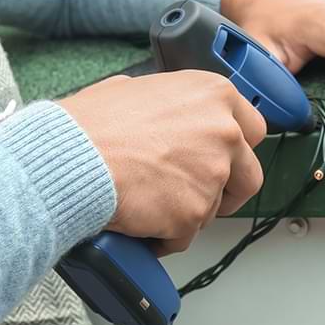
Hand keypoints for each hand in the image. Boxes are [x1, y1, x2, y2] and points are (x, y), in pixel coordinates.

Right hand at [59, 71, 266, 255]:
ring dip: (188, 211)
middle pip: (249, 175)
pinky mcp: (194, 212)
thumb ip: (172, 103)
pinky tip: (141, 220)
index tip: (227, 160)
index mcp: (215, 94)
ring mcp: (213, 174)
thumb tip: (170, 114)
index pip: (253, 129)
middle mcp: (224, 131)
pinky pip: (186, 235)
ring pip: (215, 207)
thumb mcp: (137, 89)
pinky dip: (165, 235)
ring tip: (150, 201)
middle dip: (228, 190)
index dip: (237, 149)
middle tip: (199, 193)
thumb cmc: (92, 125)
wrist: (71, 159)